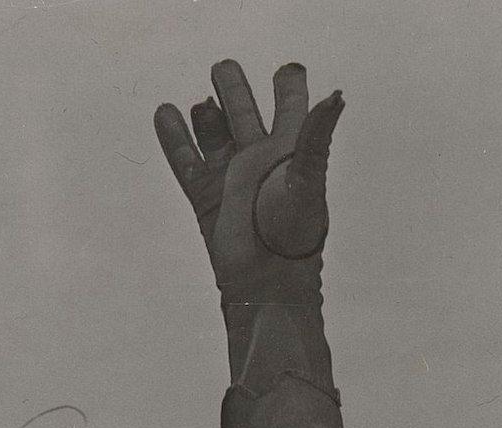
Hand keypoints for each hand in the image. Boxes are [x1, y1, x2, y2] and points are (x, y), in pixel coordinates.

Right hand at [154, 60, 342, 305]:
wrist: (265, 286)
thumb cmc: (292, 240)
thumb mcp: (308, 183)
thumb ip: (315, 137)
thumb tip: (335, 97)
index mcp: (289, 151)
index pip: (291, 105)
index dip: (287, 84)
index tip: (284, 72)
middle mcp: (259, 161)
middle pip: (245, 112)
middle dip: (234, 88)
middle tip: (223, 68)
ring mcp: (231, 180)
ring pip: (214, 135)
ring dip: (207, 115)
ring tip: (200, 100)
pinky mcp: (207, 200)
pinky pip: (188, 163)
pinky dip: (175, 140)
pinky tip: (166, 115)